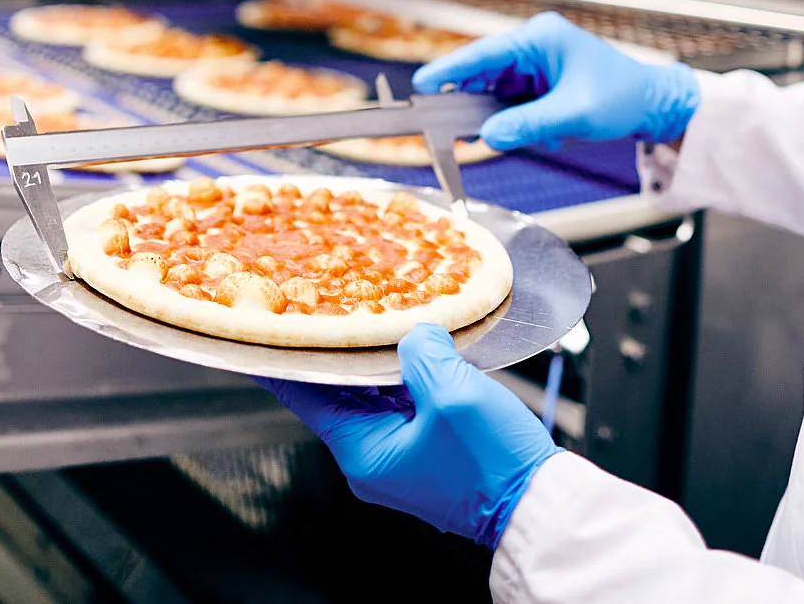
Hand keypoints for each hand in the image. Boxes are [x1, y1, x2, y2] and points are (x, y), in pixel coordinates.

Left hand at [257, 324, 559, 546]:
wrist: (539, 503)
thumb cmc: (494, 464)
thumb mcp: (453, 395)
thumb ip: (421, 353)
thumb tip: (415, 332)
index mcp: (363, 450)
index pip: (306, 394)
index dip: (287, 354)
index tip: (264, 323)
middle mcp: (373, 456)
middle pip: (338, 389)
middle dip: (334, 345)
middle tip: (319, 299)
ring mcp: (400, 453)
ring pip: (371, 393)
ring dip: (373, 355)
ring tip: (364, 309)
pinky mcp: (427, 447)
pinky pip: (401, 401)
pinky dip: (402, 371)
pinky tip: (412, 342)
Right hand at [413, 11, 699, 150]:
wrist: (653, 104)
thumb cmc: (622, 96)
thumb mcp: (574, 113)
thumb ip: (528, 124)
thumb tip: (488, 136)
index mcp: (540, 38)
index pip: (483, 53)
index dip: (449, 70)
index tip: (421, 84)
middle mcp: (534, 45)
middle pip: (485, 73)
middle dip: (476, 103)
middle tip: (453, 129)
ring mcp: (538, 64)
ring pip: (498, 91)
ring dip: (505, 117)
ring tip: (519, 134)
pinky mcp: (542, 82)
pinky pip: (515, 102)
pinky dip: (522, 121)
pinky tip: (546, 134)